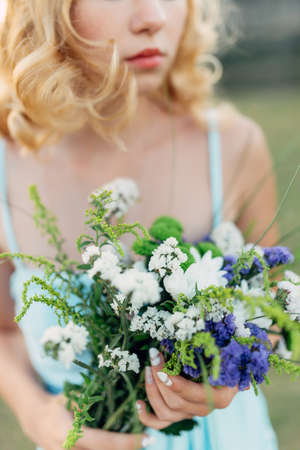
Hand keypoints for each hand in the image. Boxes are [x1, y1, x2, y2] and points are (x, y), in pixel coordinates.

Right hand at [20, 391, 152, 449]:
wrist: (35, 419)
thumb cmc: (56, 403)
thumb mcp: (69, 398)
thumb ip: (85, 401)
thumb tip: (108, 393)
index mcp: (70, 434)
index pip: (104, 442)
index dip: (126, 442)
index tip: (146, 437)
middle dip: (128, 449)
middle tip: (149, 440)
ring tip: (140, 442)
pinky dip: (110, 449)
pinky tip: (124, 444)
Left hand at [136, 349, 239, 429]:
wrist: (226, 369)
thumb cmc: (223, 356)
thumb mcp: (223, 353)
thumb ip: (216, 350)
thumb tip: (203, 340)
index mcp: (220, 396)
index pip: (193, 394)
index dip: (175, 382)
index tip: (160, 363)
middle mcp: (205, 409)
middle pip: (176, 403)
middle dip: (160, 379)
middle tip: (153, 357)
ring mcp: (190, 413)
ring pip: (166, 413)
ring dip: (153, 391)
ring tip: (147, 371)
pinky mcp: (179, 414)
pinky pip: (160, 423)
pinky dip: (147, 417)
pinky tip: (138, 403)